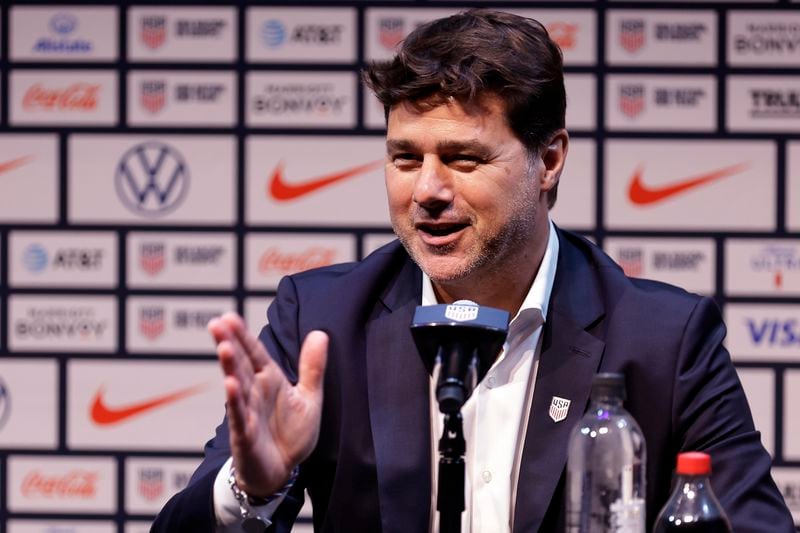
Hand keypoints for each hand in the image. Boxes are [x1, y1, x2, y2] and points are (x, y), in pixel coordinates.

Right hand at [208, 312, 327, 497]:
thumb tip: (320, 333)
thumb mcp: (309, 397)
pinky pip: (240, 416)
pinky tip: (230, 385)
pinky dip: (235, 401)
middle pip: (241, 364)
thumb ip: (313, 367)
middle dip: (229, 343)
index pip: (255, 353)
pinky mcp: (245, 435)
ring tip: (224, 347)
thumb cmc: (290, 433)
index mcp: (269, 380)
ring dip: (230, 367)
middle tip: (217, 323)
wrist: (282, 471)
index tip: (229, 316)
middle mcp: (255, 393)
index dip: (243, 336)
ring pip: (238, 386)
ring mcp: (247, 413)